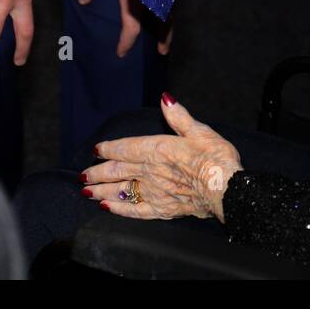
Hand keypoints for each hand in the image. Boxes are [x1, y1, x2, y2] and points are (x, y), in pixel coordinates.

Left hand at [84, 95, 241, 221]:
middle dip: (97, 172)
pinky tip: (109, 208)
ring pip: (120, 191)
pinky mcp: (161, 209)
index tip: (97, 149)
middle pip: (116, 171)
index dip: (109, 148)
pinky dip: (119, 209)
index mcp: (157, 149)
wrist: (226, 189)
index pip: (125, 148)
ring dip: (101, 191)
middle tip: (83, 175)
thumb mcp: (199, 130)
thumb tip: (165, 98)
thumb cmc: (216, 158)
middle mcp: (150, 171)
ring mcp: (153, 192)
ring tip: (87, 191)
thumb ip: (178, 116)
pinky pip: (134, 210)